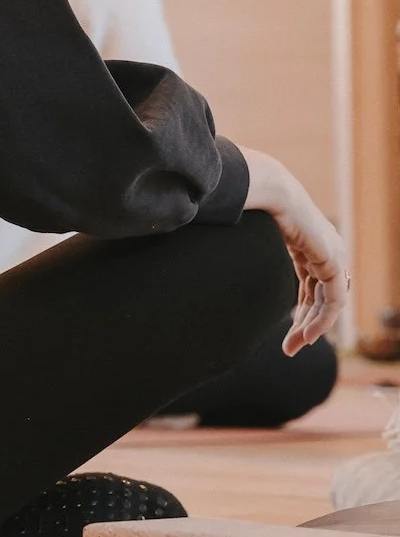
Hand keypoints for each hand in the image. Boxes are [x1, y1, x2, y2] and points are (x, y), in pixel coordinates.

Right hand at [241, 148, 348, 353]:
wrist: (265, 188)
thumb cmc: (249, 203)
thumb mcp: (249, 234)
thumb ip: (239, 247)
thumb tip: (201, 245)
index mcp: (307, 240)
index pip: (311, 281)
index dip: (301, 308)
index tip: (287, 332)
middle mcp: (324, 248)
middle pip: (321, 295)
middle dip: (307, 323)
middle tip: (290, 348)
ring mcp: (331, 253)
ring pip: (329, 302)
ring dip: (313, 327)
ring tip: (295, 347)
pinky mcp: (332, 259)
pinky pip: (335, 299)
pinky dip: (323, 320)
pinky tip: (307, 335)